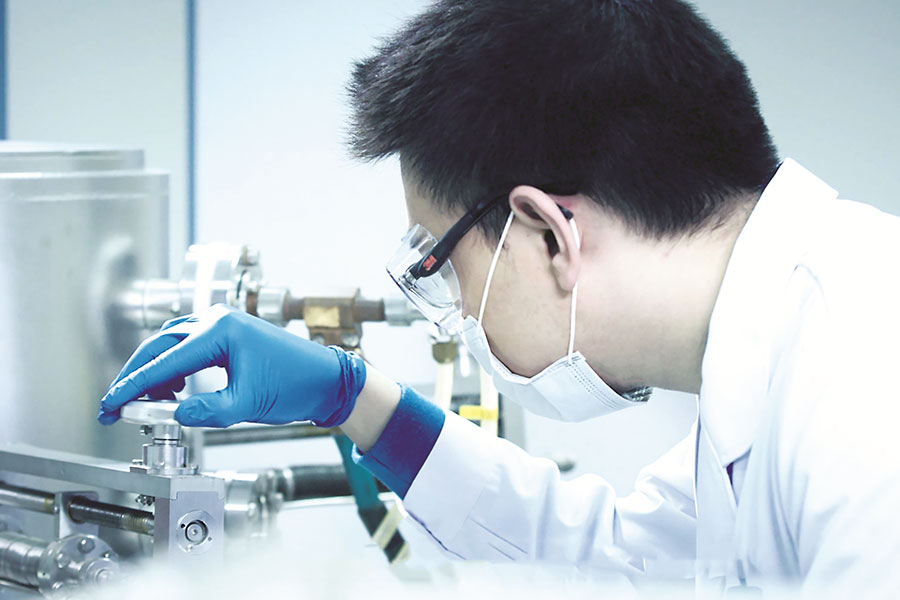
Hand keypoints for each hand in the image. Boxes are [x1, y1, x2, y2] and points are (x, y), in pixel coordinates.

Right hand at [97, 304, 365, 427]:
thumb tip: (175, 414)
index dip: (133, 385)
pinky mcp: (228, 335)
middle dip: (135, 376)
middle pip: (160, 345)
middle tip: (114, 405)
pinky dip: (173, 366)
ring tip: (144, 401)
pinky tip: (173, 389)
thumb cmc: (296, 385)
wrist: (326, 379)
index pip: (165, 361)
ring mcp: (223, 324)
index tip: (111, 404)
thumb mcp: (248, 404)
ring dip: (154, 370)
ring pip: (171, 344)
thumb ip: (208, 411)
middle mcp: (218, 320)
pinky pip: (188, 346)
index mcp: (221, 331)